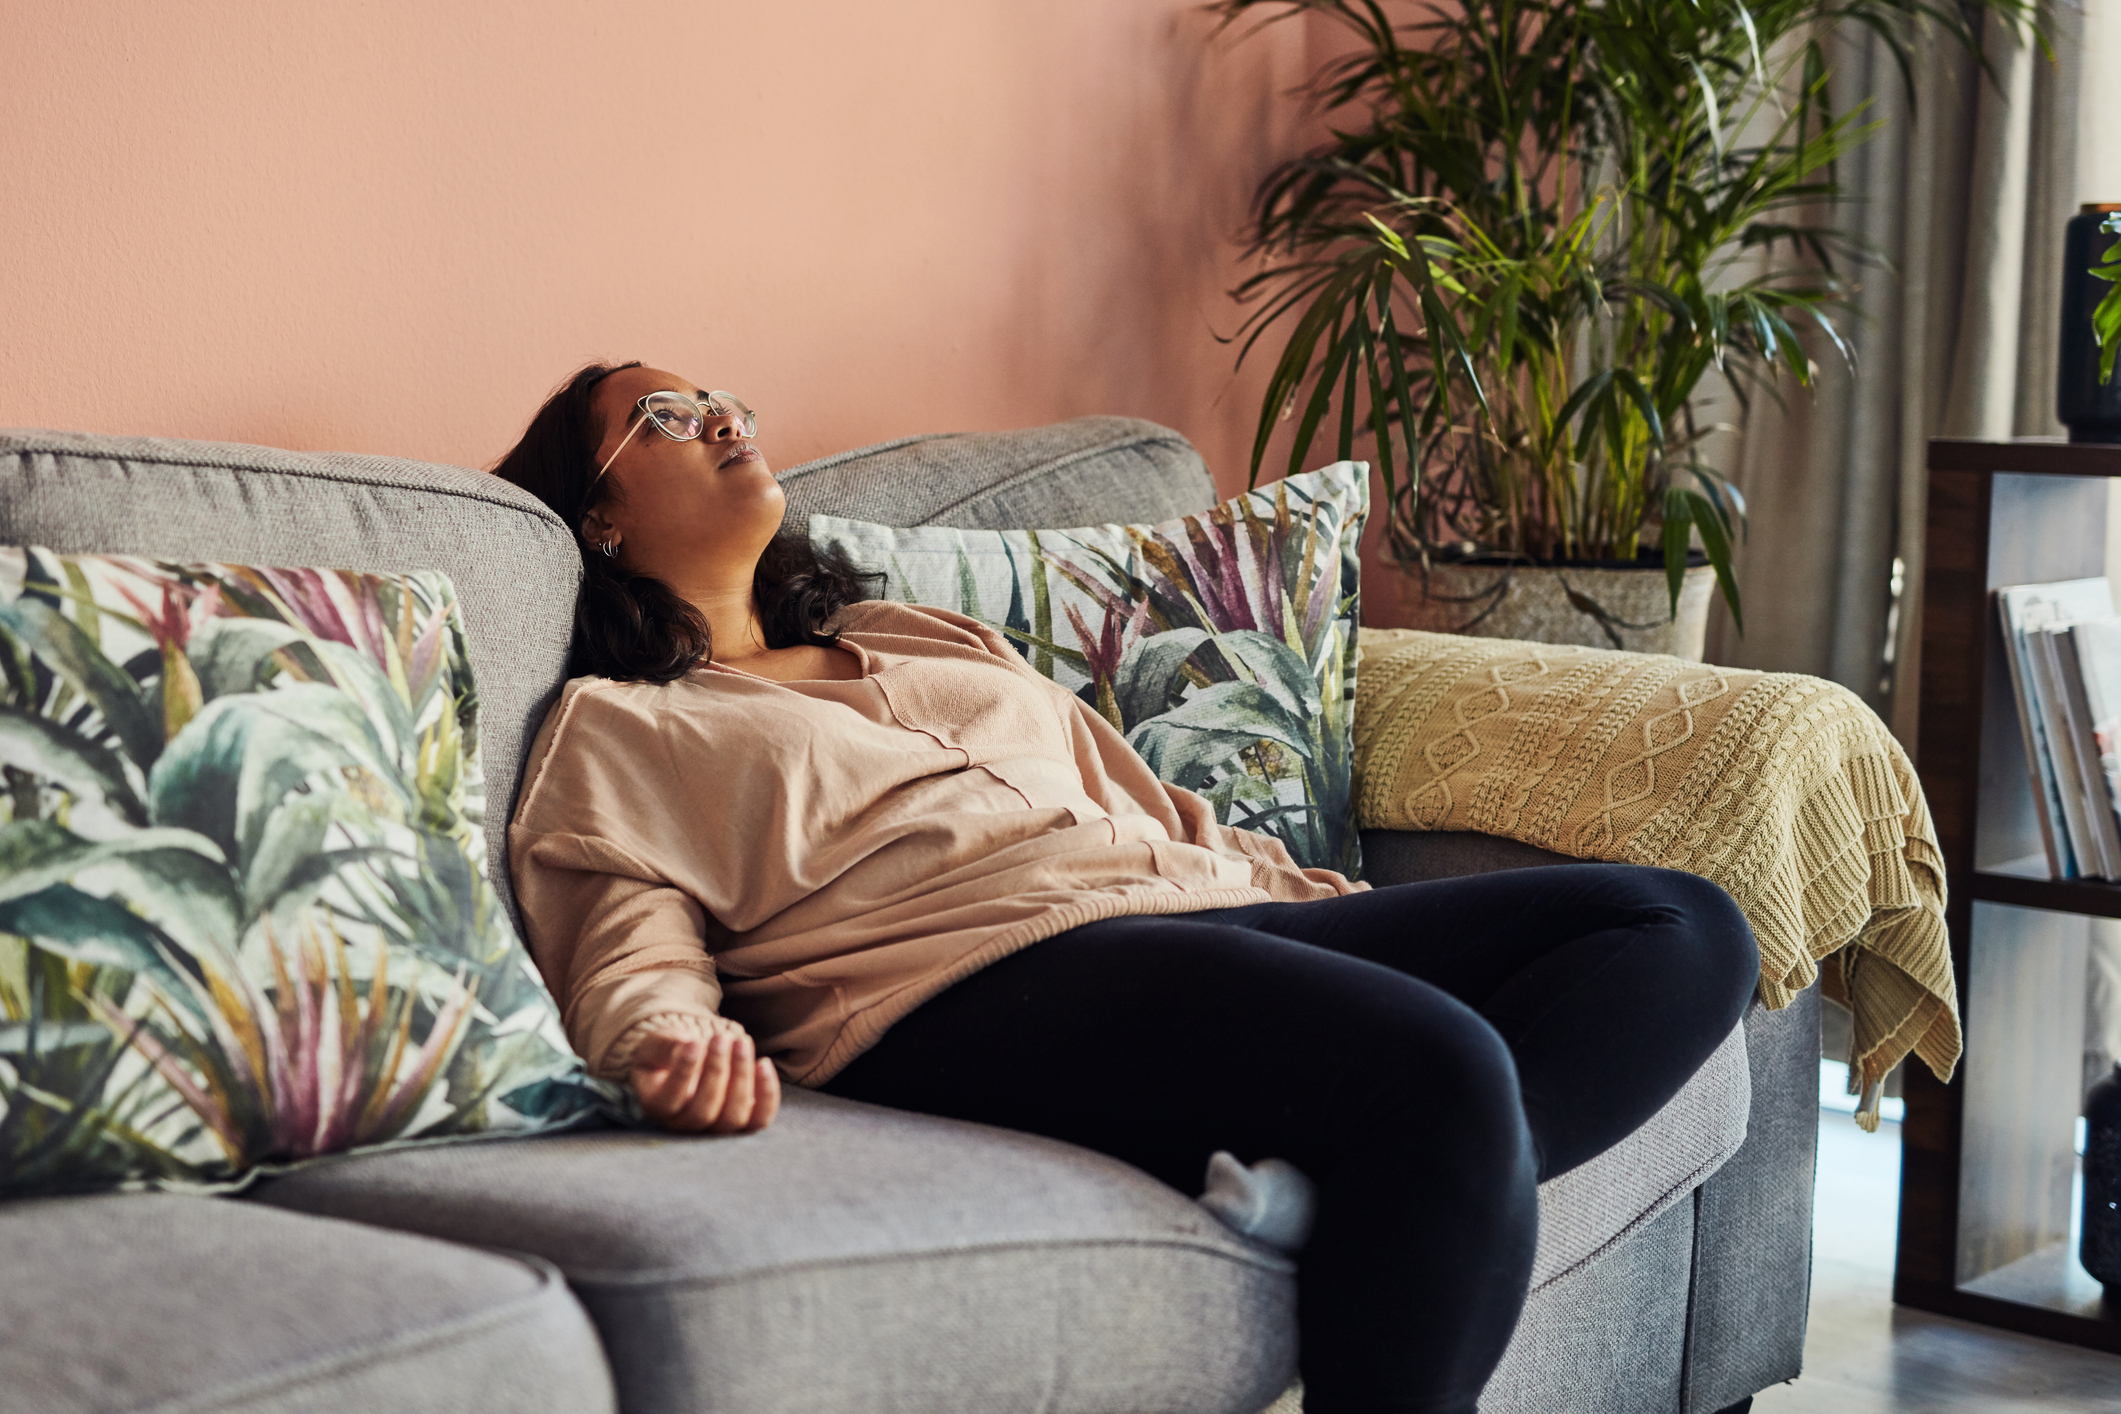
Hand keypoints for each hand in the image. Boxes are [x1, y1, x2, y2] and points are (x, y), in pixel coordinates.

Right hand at [629, 1028, 780, 1133]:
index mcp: (657, 1106)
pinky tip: (763, 1063)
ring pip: (732, 1118)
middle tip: (721, 1038)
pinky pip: (759, 1119)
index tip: (693, 1043)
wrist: (691, 1056)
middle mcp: (684, 1124)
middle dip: (716, 1072)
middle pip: (703, 1113)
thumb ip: (667, 1047)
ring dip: (741, 1079)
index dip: (683, 1073)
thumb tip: (689, 1046)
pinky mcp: (743, 1121)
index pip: (669, 1101)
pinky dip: (766, 1094)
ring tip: (741, 1043)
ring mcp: (715, 1127)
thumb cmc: (669, 1050)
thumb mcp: (659, 1043)